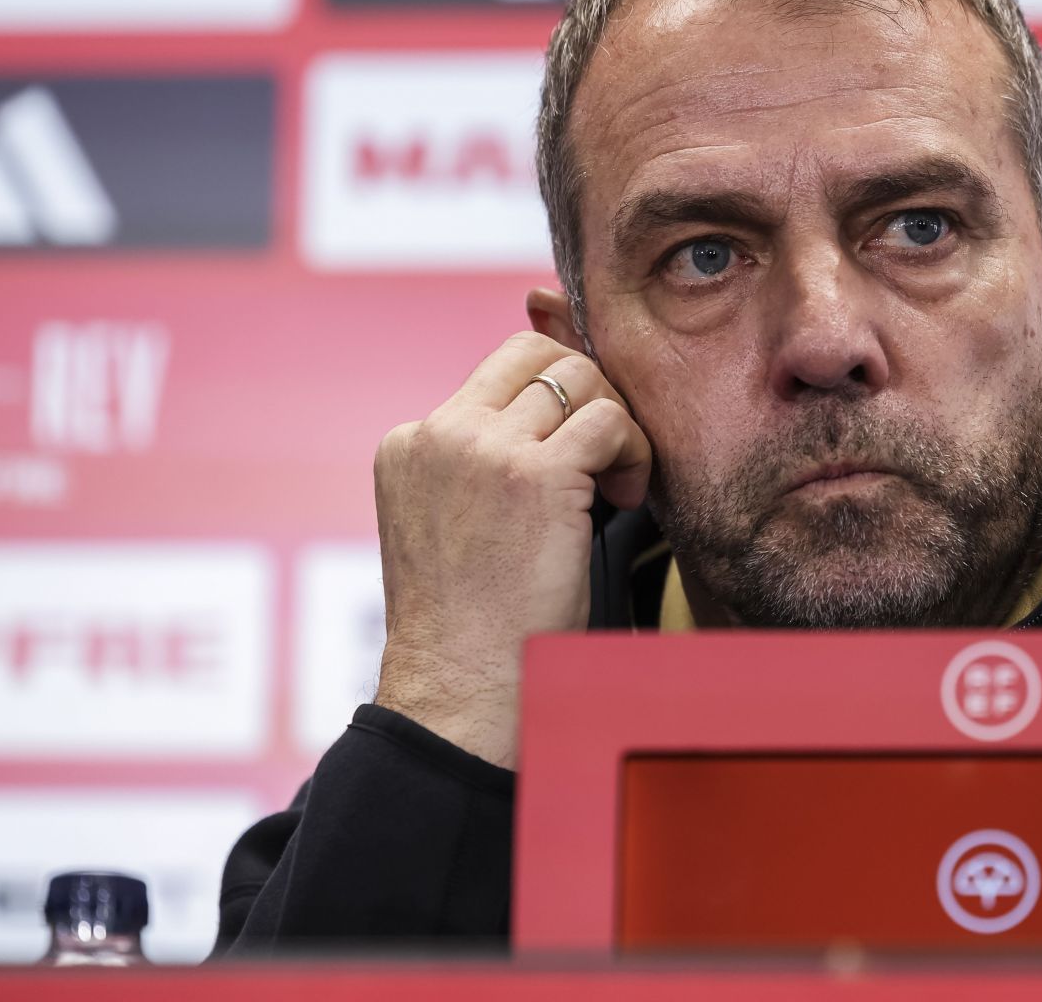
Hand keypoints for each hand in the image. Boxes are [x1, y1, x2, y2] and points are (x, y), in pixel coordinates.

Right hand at [371, 331, 650, 767]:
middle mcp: (439, 434)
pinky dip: (632, 450)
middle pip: (536, 353)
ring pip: (579, 377)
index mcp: (409, 443)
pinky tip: (626, 495)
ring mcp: (483, 449)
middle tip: (604, 453)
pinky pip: (609, 420)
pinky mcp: (534, 475)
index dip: (552, 402)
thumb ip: (483, 465)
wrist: (462, 689)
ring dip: (614, 423)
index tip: (576, 453)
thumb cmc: (474, 626)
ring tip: (615, 484)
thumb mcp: (456, 524)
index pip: (497, 373)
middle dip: (586, 390)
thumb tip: (560, 412)